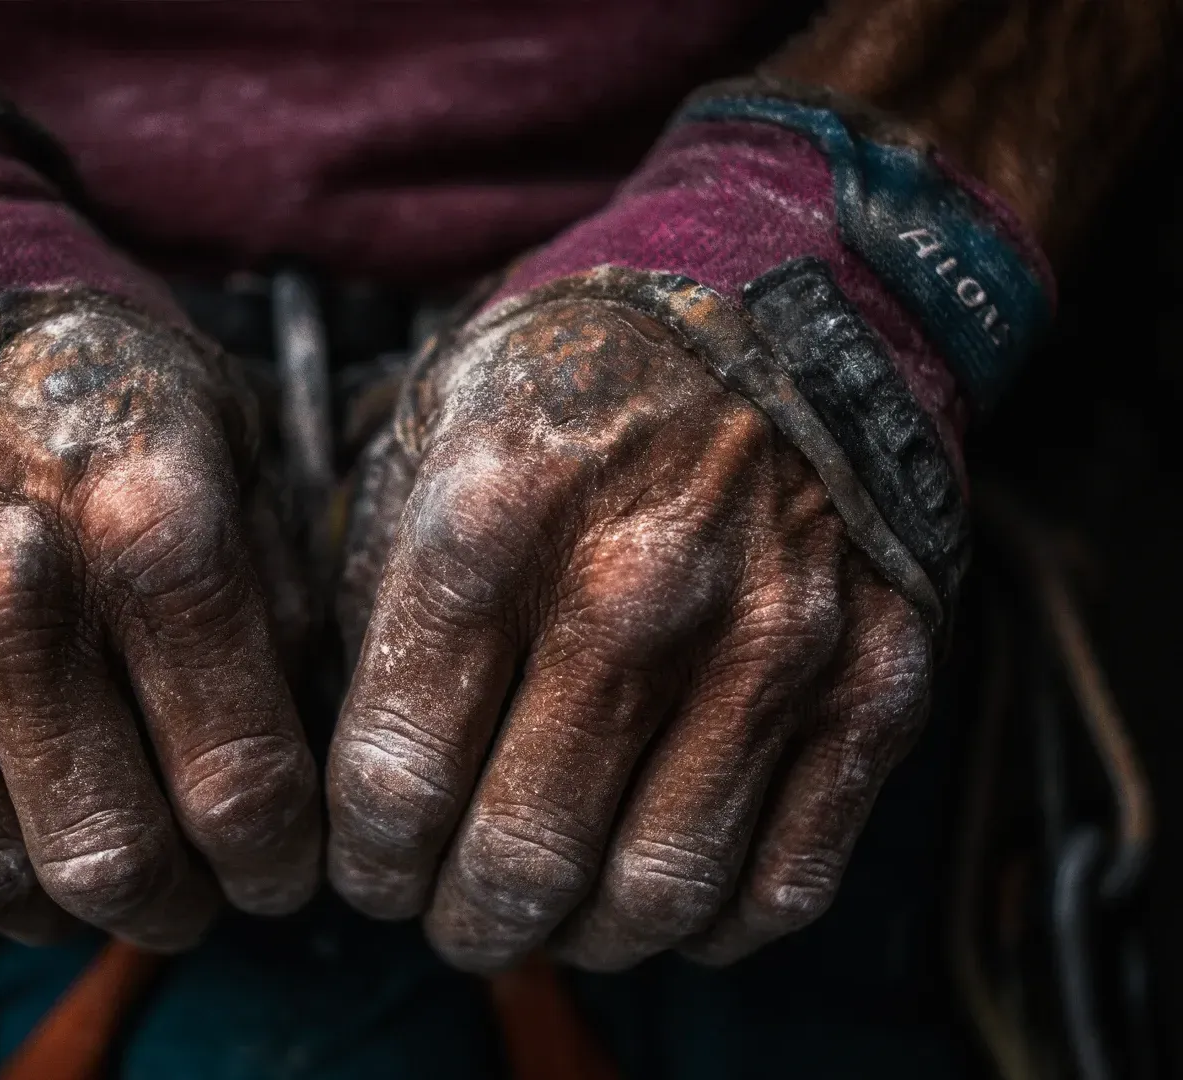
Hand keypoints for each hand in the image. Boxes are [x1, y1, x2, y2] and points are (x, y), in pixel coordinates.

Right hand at [0, 292, 319, 948]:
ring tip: (89, 867)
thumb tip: (309, 764)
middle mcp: (5, 584)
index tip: (282, 872)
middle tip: (194, 892)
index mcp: (149, 522)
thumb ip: (281, 597)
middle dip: (176, 907)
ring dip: (57, 909)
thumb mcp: (226, 440)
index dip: (278, 863)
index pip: (240, 781)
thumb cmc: (80, 385)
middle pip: (112, 859)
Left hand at [328, 291, 931, 970]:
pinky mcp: (878, 678)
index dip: (365, 860)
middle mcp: (639, 583)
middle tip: (448, 915)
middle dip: (461, 920)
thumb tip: (362, 763)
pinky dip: (712, 926)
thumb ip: (380, 589)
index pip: (397, 773)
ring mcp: (774, 637)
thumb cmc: (585, 371)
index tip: (367, 869)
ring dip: (580, 936)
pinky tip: (662, 898)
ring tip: (550, 914)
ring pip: (656, 891)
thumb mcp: (432, 425)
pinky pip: (789, 879)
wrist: (791, 291)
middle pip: (522, 854)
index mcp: (497, 513)